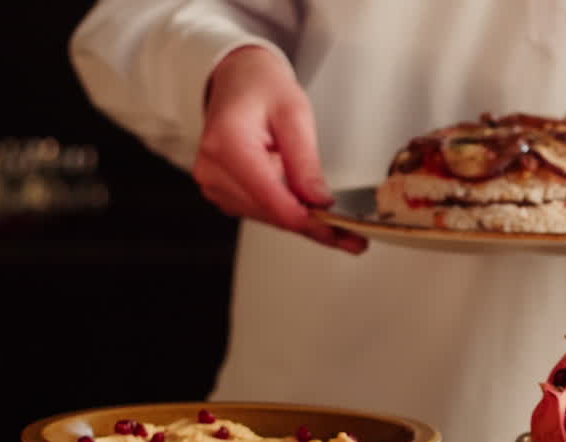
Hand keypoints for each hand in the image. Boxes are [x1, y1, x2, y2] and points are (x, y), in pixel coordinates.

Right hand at [195, 46, 365, 253]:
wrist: (238, 80)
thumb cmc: (262, 88)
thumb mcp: (295, 114)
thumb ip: (305, 161)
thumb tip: (318, 201)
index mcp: (227, 144)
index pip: (270, 198)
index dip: (306, 220)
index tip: (337, 232)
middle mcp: (213, 169)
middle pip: (271, 212)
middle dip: (312, 225)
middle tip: (352, 238)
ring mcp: (214, 183)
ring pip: (268, 217)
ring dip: (303, 223)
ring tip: (340, 229)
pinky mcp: (222, 191)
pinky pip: (261, 210)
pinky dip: (288, 213)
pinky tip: (312, 213)